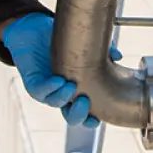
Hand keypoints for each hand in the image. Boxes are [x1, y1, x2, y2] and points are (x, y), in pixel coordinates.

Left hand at [1, 13, 119, 127]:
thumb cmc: (62, 42)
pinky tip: (58, 80)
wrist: (35, 32)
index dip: (93, 120)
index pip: (87, 113)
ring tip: (71, 85)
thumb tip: (118, 56)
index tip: (99, 117)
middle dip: (79, 115)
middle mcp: (64, 95)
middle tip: (84, 102)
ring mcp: (48, 92)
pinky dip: (50, 88)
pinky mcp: (34, 84)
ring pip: (56, 104)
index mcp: (79, 91)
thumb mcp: (85, 46)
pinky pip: (41, 91)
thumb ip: (103, 51)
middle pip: (71, 117)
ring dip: (65, 97)